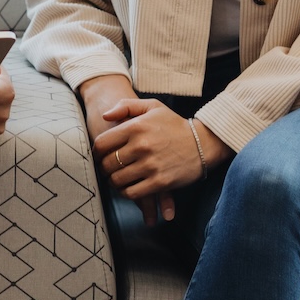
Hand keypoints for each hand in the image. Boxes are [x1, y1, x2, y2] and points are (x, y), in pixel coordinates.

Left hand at [95, 98, 230, 213]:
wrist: (203, 143)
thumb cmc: (175, 125)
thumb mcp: (152, 106)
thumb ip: (126, 106)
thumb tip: (105, 116)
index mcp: (136, 127)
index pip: (102, 143)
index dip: (96, 152)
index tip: (98, 156)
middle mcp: (141, 146)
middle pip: (107, 164)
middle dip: (104, 168)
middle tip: (107, 169)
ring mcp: (150, 165)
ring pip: (117, 180)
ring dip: (114, 182)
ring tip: (117, 178)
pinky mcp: (160, 182)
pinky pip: (132, 193)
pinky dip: (126, 193)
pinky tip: (128, 188)